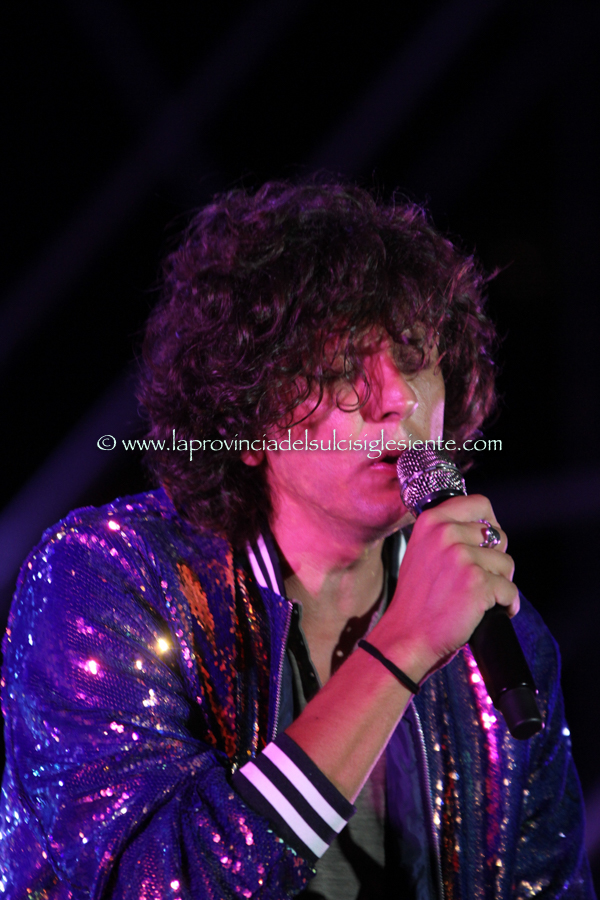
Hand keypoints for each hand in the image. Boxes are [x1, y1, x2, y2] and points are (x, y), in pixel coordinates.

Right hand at [370, 494, 517, 682]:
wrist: (406, 637)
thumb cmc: (416, 599)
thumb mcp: (421, 551)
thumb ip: (446, 533)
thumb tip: (485, 528)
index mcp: (431, 520)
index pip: (480, 504)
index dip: (490, 524)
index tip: (486, 543)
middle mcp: (445, 533)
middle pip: (499, 536)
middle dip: (495, 559)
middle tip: (478, 579)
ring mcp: (462, 557)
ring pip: (507, 564)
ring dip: (500, 584)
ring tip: (477, 598)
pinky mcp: (478, 583)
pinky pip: (510, 591)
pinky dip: (506, 606)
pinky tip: (489, 613)